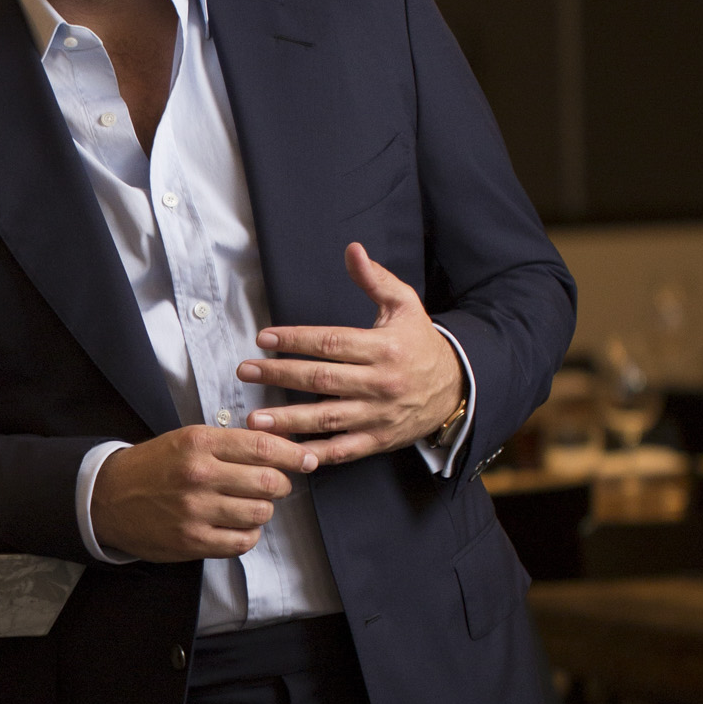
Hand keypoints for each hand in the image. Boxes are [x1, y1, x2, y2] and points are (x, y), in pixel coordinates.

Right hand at [90, 424, 313, 562]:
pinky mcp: (192, 541)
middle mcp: (199, 475)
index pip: (263, 447)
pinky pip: (242, 542)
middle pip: (269, 482)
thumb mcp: (188, 439)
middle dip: (281, 485)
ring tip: (248, 505)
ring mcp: (196, 511)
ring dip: (262, 510)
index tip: (307, 460)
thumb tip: (281, 448)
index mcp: (200, 443)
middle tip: (274, 485)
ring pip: (260, 513)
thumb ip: (231, 444)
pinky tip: (237, 526)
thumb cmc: (154, 466)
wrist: (109, 497)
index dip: (293, 454)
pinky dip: (248, 534)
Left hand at [236, 245, 464, 465]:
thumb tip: (352, 250)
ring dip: (288, 419)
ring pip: (327, 418)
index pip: (331, 343)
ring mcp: (379, 415)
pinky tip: (287, 451)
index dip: (296, 340)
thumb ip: (375, 279)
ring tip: (254, 419)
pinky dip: (315, 453)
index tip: (265, 339)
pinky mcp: (379, 440)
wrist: (456, 388)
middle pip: (322, 379)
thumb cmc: (420, 343)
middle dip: (280, 375)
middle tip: (246, 372)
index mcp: (384, 347)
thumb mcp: (405, 305)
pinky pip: (343, 450)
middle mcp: (380, 383)